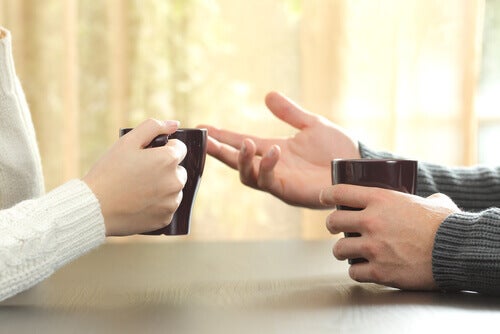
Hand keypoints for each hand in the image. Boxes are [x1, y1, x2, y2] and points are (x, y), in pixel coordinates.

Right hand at [82, 119, 186, 235]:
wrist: (95, 208)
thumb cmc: (109, 172)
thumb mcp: (127, 142)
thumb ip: (153, 127)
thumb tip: (174, 124)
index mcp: (168, 160)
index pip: (179, 148)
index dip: (162, 150)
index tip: (147, 157)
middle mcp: (176, 181)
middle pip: (179, 170)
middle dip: (165, 169)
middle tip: (140, 174)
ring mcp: (172, 202)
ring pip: (174, 189)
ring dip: (163, 187)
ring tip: (138, 189)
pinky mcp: (166, 219)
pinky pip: (167, 207)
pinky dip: (157, 205)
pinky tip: (139, 203)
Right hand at [199, 91, 359, 208]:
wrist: (357, 165)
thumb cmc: (338, 148)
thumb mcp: (311, 124)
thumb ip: (289, 112)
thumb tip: (267, 95)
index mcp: (274, 150)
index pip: (242, 142)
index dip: (222, 137)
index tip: (203, 128)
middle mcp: (272, 166)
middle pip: (236, 161)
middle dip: (219, 152)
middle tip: (205, 141)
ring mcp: (279, 180)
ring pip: (248, 175)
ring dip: (242, 160)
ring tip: (245, 143)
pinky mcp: (289, 191)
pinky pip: (269, 181)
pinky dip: (267, 166)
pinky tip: (274, 151)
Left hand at [320, 184, 460, 289]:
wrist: (457, 250)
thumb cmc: (446, 224)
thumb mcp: (430, 201)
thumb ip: (420, 198)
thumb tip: (428, 200)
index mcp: (380, 199)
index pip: (340, 192)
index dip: (327, 195)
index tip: (323, 198)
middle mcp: (371, 222)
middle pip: (333, 222)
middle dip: (332, 226)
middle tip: (336, 229)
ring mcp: (373, 248)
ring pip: (339, 250)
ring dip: (342, 252)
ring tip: (350, 252)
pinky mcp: (379, 271)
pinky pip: (354, 272)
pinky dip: (358, 271)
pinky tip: (363, 269)